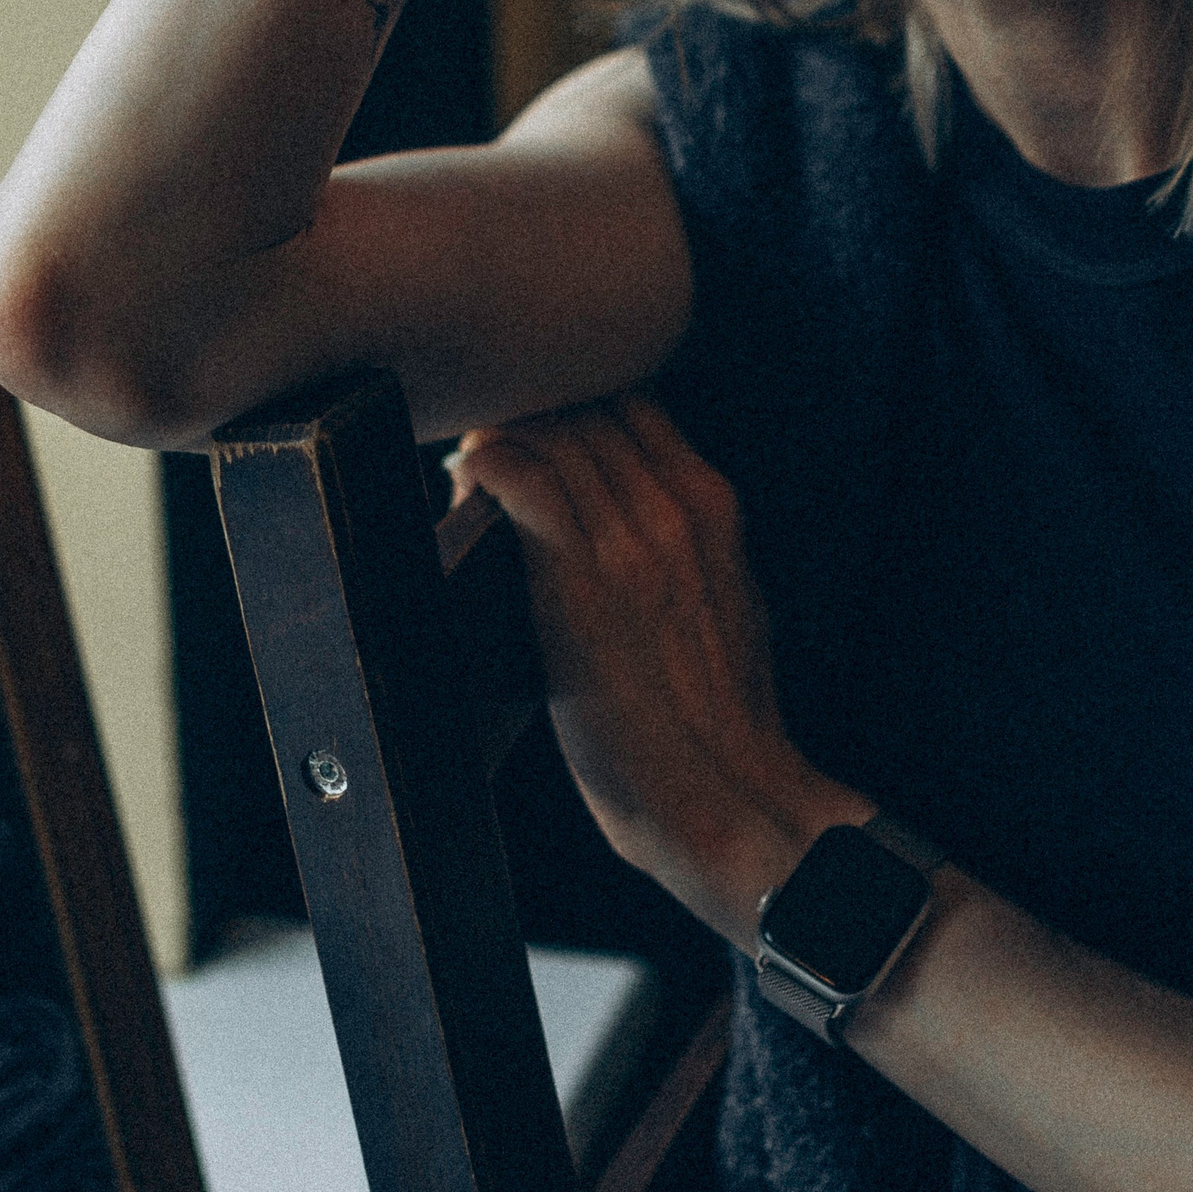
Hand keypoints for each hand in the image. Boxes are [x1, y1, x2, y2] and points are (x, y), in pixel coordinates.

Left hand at [452, 395, 861, 941]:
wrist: (720, 790)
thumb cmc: (717, 714)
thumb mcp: (726, 599)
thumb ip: (687, 541)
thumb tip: (632, 515)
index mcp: (712, 503)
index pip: (631, 401)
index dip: (573, 401)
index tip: (535, 420)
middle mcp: (674, 504)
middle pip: (583, 408)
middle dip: (528, 414)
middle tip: (484, 439)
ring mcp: (627, 536)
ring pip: (547, 434)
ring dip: (497, 438)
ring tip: (466, 463)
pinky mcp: (578, 576)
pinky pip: (518, 478)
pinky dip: (483, 466)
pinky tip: (465, 482)